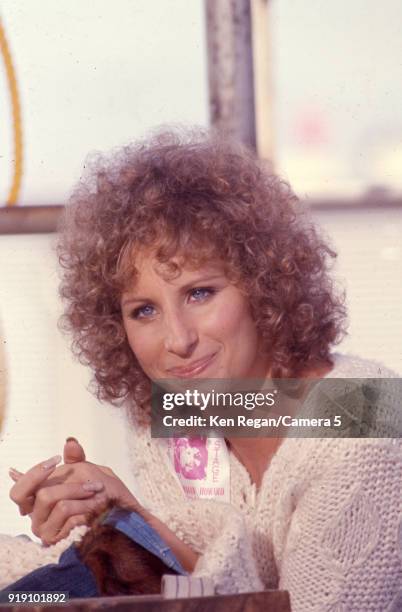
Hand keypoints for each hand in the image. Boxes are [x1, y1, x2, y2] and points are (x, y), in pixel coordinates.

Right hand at [9, 439, 140, 544]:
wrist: (115, 520)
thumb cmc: (96, 496)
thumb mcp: (86, 474)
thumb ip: (75, 459)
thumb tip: (70, 443)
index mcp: (36, 501)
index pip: (19, 491)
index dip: (33, 474)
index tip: (56, 460)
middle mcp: (35, 518)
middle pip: (36, 496)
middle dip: (67, 485)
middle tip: (89, 478)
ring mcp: (44, 531)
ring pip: (55, 503)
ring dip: (79, 492)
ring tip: (98, 491)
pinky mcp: (57, 541)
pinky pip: (67, 517)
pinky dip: (85, 506)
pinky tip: (98, 505)